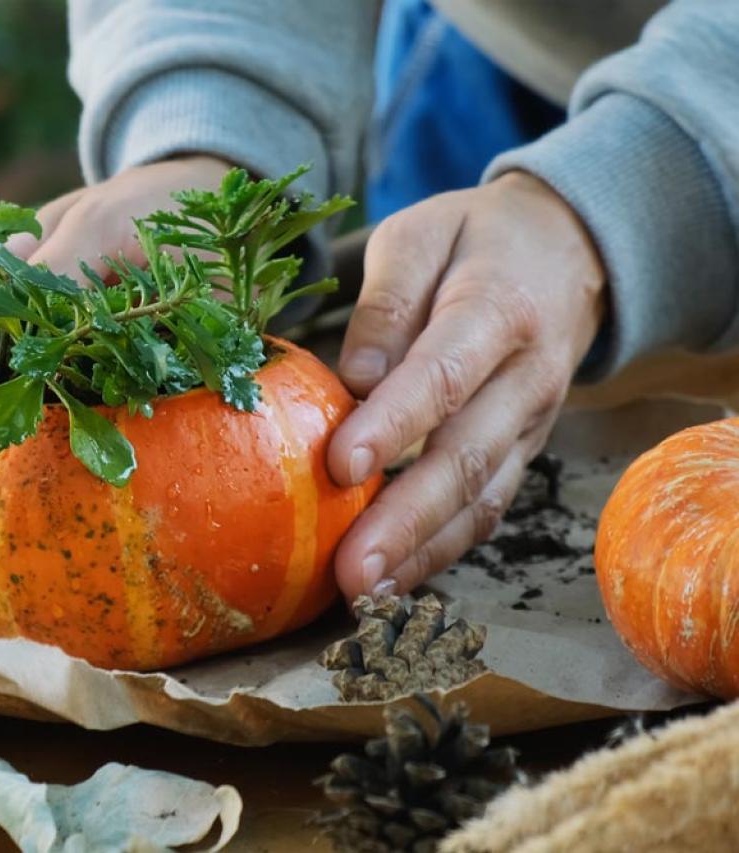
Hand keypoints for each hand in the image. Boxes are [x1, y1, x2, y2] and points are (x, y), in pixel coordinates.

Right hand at [0, 154, 233, 589]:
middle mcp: (15, 341)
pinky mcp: (105, 407)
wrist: (224, 213)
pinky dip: (46, 507)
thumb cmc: (156, 209)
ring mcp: (59, 379)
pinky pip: (70, 462)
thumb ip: (56, 271)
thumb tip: (8, 341)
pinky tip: (34, 557)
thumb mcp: (105, 225)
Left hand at [329, 172, 605, 598]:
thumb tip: (354, 381)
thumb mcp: (420, 237)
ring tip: (363, 594)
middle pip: (466, 456)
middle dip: (405, 520)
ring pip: (481, 498)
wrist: (568, 251)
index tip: (341, 466)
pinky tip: (394, 582)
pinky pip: (487, 509)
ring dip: (422, 551)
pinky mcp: (523, 452)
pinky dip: (443, 551)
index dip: (394, 424)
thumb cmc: (473, 242)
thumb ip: (386, 303)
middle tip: (350, 569)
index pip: (444, 374)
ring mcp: (531, 423)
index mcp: (497, 309)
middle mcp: (526, 377)